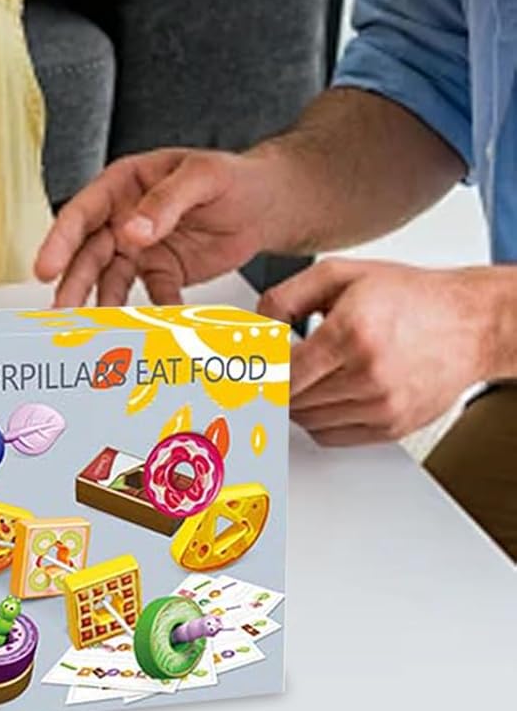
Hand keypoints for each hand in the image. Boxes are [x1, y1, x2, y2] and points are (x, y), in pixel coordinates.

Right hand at [34, 147, 276, 305]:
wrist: (268, 203)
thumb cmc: (233, 176)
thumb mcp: (202, 177)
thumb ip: (166, 202)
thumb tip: (133, 230)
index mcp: (123, 184)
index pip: (82, 213)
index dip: (60, 241)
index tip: (46, 268)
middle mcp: (123, 217)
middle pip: (89, 252)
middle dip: (73, 282)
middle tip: (62, 310)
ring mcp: (140, 247)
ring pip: (111, 278)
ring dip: (101, 303)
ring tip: (92, 329)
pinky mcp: (163, 272)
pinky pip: (153, 295)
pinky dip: (152, 314)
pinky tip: (154, 329)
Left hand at [265, 259, 505, 443]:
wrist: (470, 323)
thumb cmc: (410, 296)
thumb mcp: (340, 275)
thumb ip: (286, 297)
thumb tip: (254, 326)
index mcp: (351, 333)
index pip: (281, 373)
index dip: (255, 371)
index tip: (240, 366)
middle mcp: (368, 374)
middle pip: (290, 399)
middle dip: (270, 384)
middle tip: (263, 368)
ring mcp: (383, 405)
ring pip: (307, 420)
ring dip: (292, 402)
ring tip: (298, 375)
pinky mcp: (393, 425)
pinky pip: (332, 436)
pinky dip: (315, 419)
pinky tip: (319, 394)